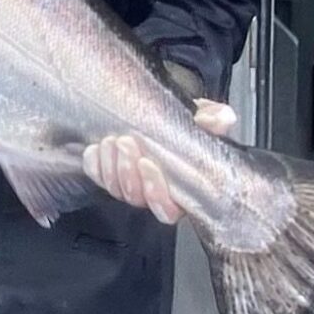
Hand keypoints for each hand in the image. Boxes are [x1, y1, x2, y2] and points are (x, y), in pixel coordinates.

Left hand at [81, 100, 236, 223]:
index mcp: (178, 184)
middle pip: (138, 199)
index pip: (169, 208)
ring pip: (116, 190)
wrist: (136, 104)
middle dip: (129, 176)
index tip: (148, 165)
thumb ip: (211, 118)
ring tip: (112, 141)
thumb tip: (219, 120)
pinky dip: (94, 164)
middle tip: (126, 143)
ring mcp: (127, 181)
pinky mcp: (104, 171)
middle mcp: (151, 188)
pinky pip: (96, 177)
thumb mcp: (196, 112)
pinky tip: (95, 148)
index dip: (158, 195)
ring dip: (112, 167)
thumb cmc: (173, 114)